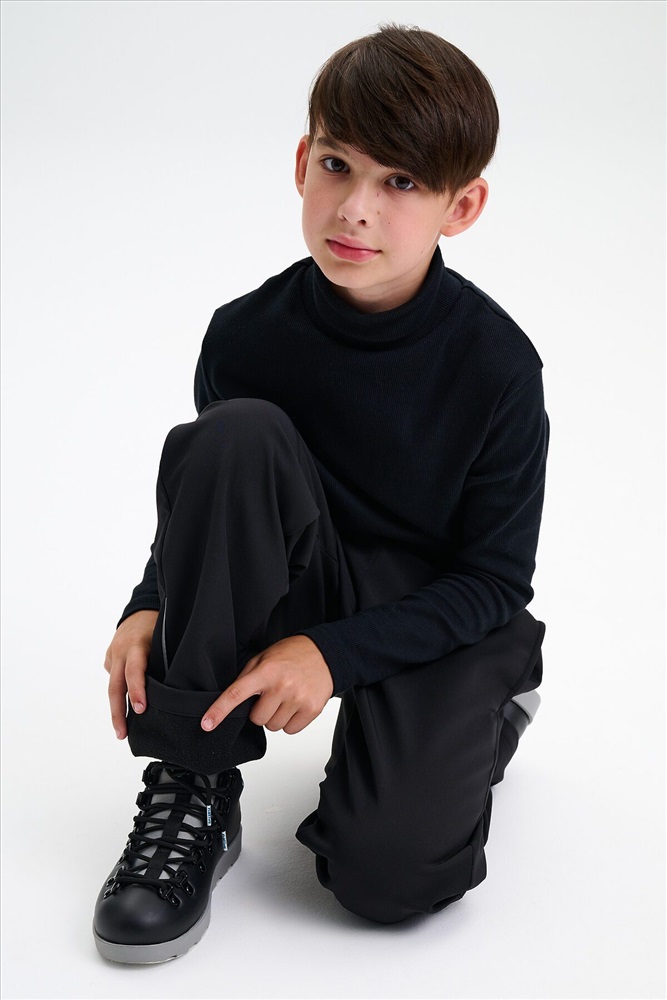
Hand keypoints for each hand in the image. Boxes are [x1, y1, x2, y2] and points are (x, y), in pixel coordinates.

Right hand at [104, 609, 158, 739]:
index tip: (141, 709)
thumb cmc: (158, 624)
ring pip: (113, 686)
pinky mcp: (109, 660)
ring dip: (116, 709)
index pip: (134, 670)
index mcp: (136, 644)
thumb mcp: (165, 637)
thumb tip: (176, 689)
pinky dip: (120, 695)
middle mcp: (120, 650)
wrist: (140, 608)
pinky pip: (114, 679)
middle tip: (123, 733)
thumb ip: (164, 660)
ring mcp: (112, 655)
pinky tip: (126, 710)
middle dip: (118, 711)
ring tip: (121, 731)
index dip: (138, 690)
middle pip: (116, 685)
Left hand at [201, 635, 333, 735]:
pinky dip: (291, 721)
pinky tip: (296, 704)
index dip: (219, 711)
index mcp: (266, 671)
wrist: (326, 654)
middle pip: (257, 719)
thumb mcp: (264, 658)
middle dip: (261, 710)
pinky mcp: (312, 710)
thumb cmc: (292, 654)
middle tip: (271, 695)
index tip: (207, 724)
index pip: (236, 693)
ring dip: (276, 716)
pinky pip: (291, 730)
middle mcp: (282, 686)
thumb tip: (231, 701)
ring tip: (286, 697)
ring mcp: (298, 699)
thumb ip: (247, 678)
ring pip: (273, 727)